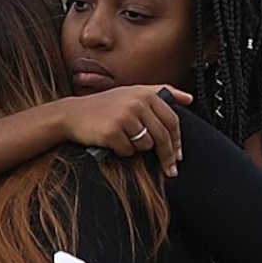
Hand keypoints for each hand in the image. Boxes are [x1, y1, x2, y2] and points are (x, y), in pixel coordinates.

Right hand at [57, 85, 191, 172]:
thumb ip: (162, 93)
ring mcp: (124, 116)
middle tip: (170, 170)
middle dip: (167, 156)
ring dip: (137, 148)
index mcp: (145, 94)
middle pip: (162, 136)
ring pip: (146, 145)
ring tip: (124, 140)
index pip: (172, 120)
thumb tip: (189, 99)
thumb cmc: (105, 106)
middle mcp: (137, 103)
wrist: (72, 114)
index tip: (178, 155)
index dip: (177, 141)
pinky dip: (122, 151)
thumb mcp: (133, 93)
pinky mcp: (112, 131)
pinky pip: (128, 151)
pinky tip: (113, 143)